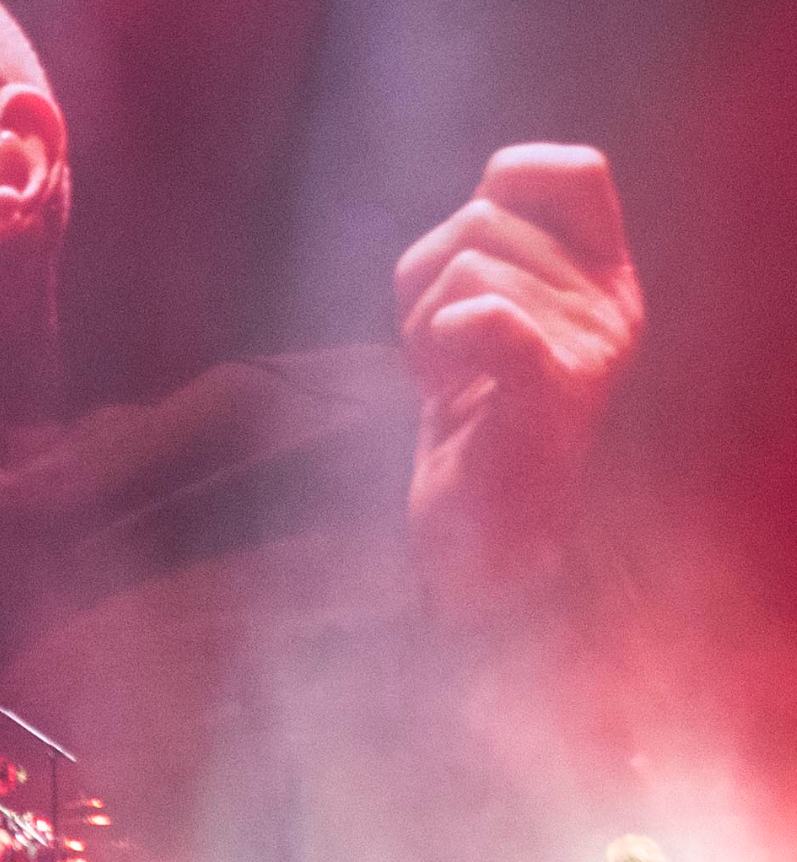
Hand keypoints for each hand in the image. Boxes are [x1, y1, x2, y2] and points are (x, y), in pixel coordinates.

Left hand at [395, 143, 642, 604]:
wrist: (482, 527)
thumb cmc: (475, 411)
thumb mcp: (495, 306)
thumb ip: (498, 244)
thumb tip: (486, 196)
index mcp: (606, 274)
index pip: (573, 170)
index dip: (507, 180)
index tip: (470, 251)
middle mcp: (609, 304)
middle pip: (478, 221)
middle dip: (425, 279)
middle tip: (443, 351)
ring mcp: (586, 350)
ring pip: (461, 267)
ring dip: (417, 322)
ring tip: (446, 380)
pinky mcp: (548, 397)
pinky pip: (493, 319)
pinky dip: (448, 334)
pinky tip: (446, 380)